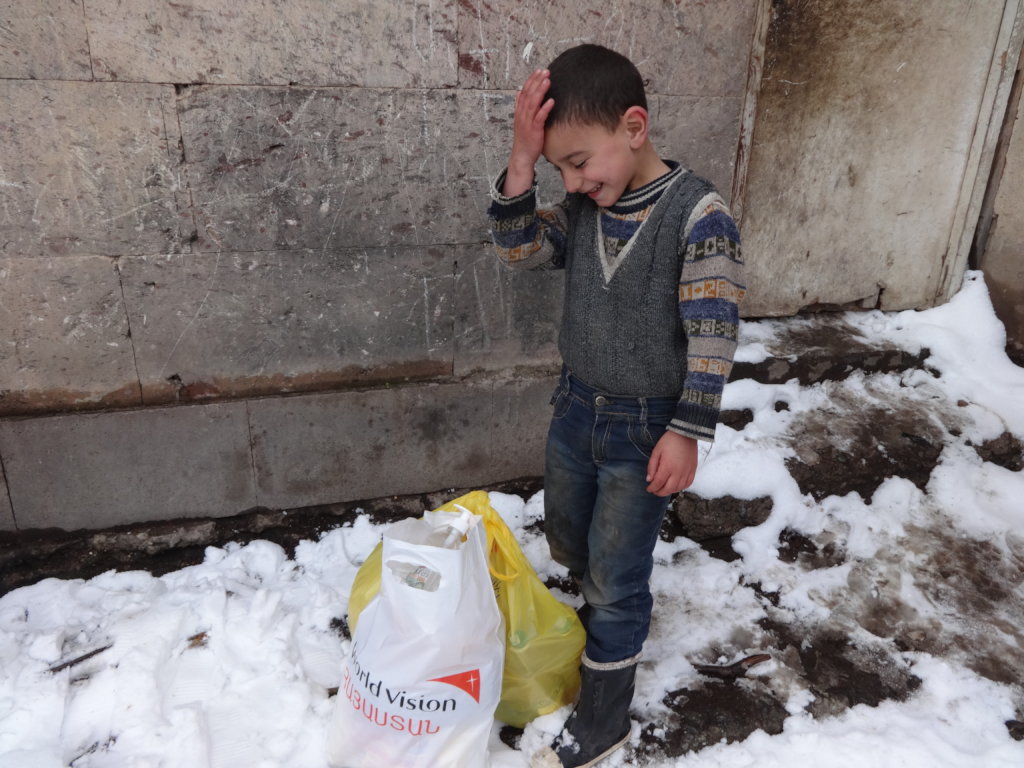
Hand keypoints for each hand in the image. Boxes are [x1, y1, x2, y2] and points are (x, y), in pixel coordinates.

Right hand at [503, 69, 554, 196]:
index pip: (524, 91)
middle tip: (545, 71)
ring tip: (547, 81)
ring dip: (540, 91)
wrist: (522, 156)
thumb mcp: (521, 120)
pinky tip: (551, 101)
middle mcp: (522, 114)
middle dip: (536, 82)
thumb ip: (521, 106)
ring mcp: (527, 122)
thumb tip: (519, 92)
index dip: (531, 80)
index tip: (539, 71)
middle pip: (528, 94)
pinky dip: (544, 109)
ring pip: (533, 103)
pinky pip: (539, 118)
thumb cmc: (524, 138)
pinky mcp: (534, 130)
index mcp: (519, 111)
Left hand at [646, 431, 697, 496]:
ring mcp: (687, 472)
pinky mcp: (693, 470)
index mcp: (667, 466)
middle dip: (660, 492)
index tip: (649, 489)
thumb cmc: (669, 441)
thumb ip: (652, 466)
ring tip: (664, 489)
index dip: (652, 488)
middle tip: (655, 491)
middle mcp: (678, 472)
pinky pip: (688, 483)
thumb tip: (649, 479)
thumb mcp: (656, 451)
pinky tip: (676, 486)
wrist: (686, 433)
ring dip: (670, 491)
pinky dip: (681, 487)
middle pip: (668, 489)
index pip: (658, 483)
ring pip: (678, 488)